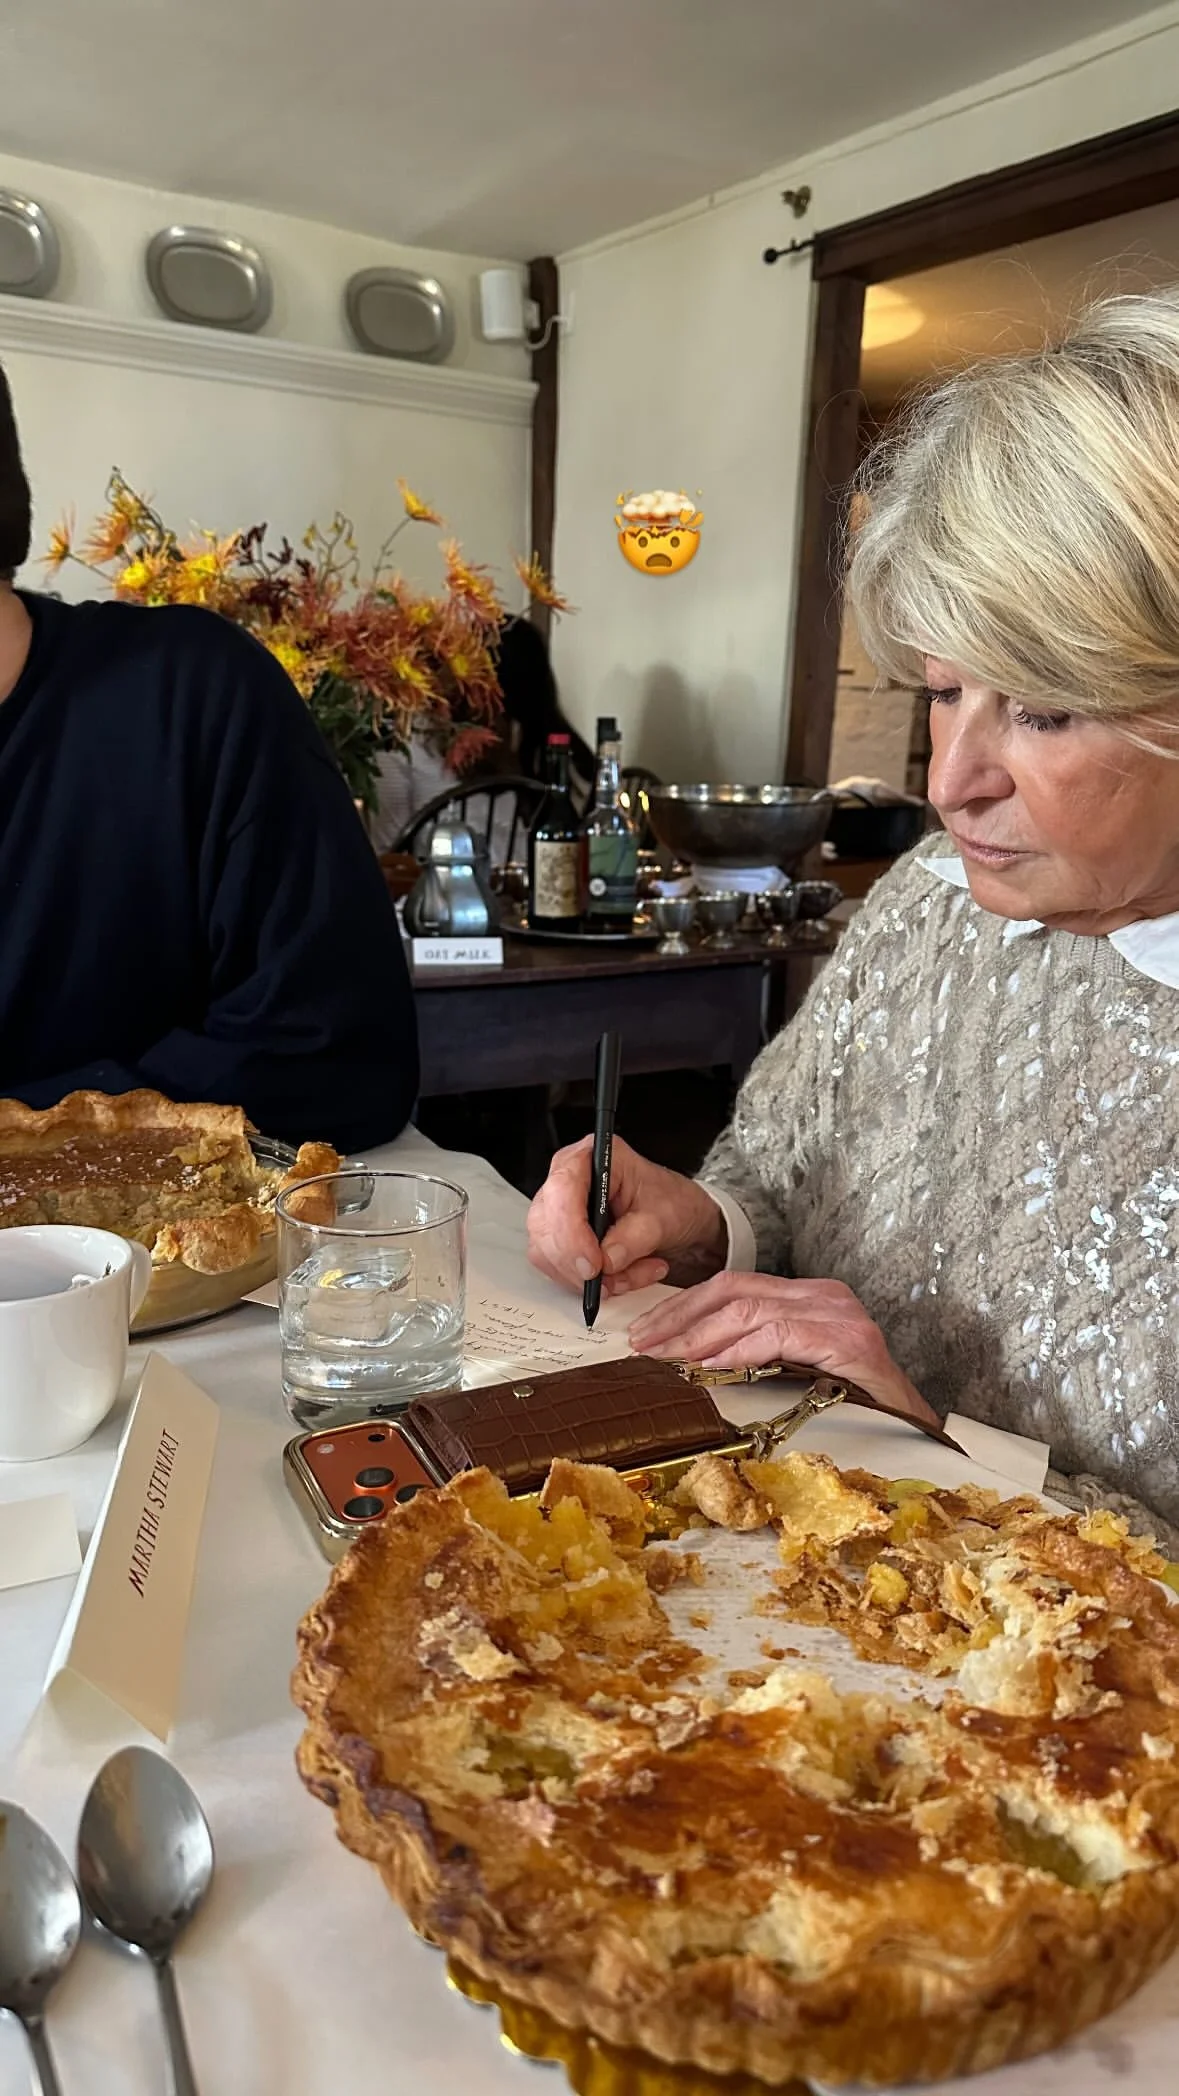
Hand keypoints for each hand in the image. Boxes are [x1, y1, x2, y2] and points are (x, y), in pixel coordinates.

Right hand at [527, 1134, 727, 1297]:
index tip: (594, 1264)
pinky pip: (558, 1270)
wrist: (677, 1218)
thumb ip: (635, 1238)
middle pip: (546, 1226)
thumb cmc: (670, 1202)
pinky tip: (621, 1276)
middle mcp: (568, 1181)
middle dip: (578, 1263)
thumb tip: (608, 1260)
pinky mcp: (559, 1240)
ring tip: (632, 1273)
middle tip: (613, 1279)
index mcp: (592, 1157)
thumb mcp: (664, 1217)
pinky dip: (589, 1285)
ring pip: (548, 1253)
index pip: (563, 1188)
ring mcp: (558, 1212)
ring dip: (589, 1278)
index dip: (572, 1230)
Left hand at [628, 1271, 938, 1426]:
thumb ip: (756, 1352)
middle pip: (733, 1290)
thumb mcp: (795, 1367)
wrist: (914, 1425)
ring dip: (700, 1335)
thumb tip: (688, 1360)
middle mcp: (822, 1295)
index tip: (648, 1331)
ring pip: (750, 1309)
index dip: (683, 1306)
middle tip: (644, 1343)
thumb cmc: (853, 1402)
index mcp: (807, 1295)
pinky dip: (740, 1350)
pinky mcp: (847, 1341)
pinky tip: (713, 1366)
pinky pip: (780, 1335)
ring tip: (669, 1358)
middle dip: (680, 1316)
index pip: (733, 1286)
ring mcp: (838, 1314)